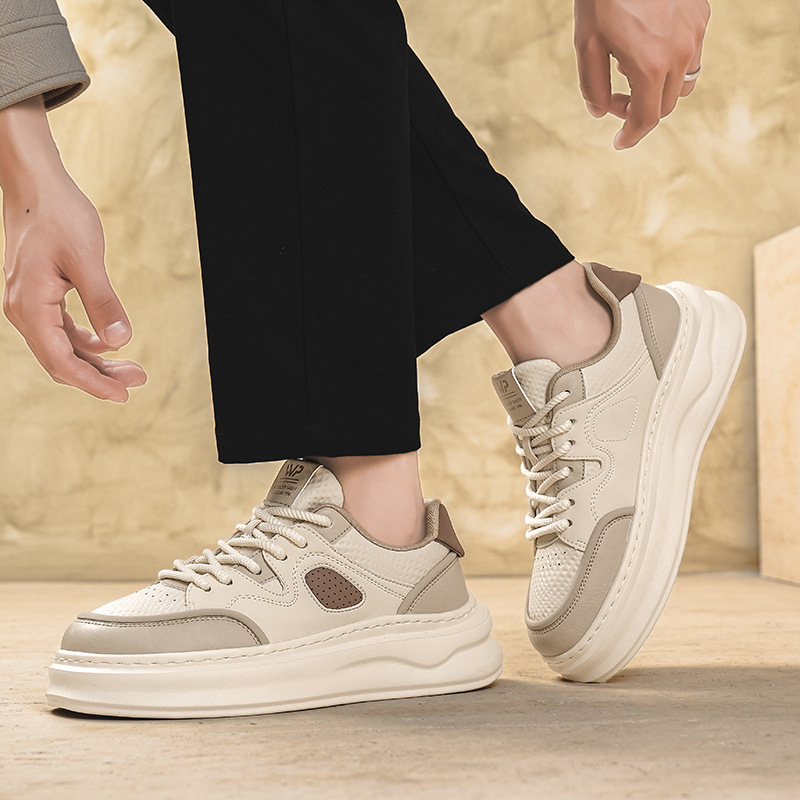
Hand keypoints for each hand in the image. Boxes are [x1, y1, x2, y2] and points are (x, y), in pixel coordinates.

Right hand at [2, 175, 145, 401]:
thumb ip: (103, 303)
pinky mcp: (37, 295)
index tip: (124, 395)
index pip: (61, 362)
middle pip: (61, 360)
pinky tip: (109, 343)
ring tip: (132, 367)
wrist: (33, 183)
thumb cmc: (58, 215)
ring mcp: (27, 304)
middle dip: (100, 375)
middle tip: (140, 379)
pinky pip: (60, 330)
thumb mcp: (87, 260)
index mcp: (30, 307)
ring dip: (96, 360)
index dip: (93, 382)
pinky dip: (85, 342)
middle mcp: (22, 311)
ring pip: (62, 347)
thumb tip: (121, 341)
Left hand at [574, 0, 710, 148]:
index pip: (646, 119)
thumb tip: (599, 112)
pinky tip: (646, 47)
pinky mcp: (701, 17)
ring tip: (630, 72)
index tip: (619, 142)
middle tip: (614, 101)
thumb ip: (592, 85)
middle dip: (639, 112)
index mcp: (649, 66)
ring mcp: (695, 34)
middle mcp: (679, 54)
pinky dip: (670, 65)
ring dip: (658, 90)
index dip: (631, 135)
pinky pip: (692, 55)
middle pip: (665, 105)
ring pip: (684, 83)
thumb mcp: (586, 44)